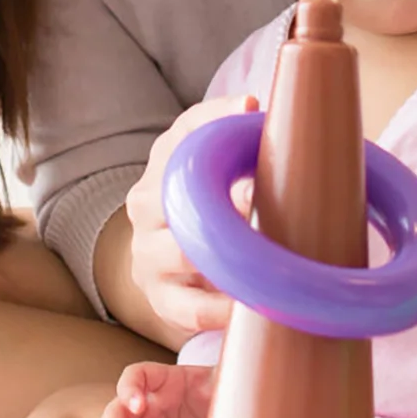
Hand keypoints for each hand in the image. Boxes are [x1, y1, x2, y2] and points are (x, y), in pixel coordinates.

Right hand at [125, 95, 258, 342]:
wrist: (163, 252)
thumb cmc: (205, 194)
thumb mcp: (212, 155)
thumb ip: (231, 130)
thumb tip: (251, 108)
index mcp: (163, 161)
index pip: (185, 132)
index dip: (218, 123)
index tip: (253, 117)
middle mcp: (146, 205)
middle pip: (180, 198)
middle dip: (228, 202)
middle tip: (268, 203)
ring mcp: (147, 254)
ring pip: (183, 254)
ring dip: (228, 256)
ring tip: (270, 258)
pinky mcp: (159, 298)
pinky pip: (190, 309)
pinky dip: (224, 309)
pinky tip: (257, 305)